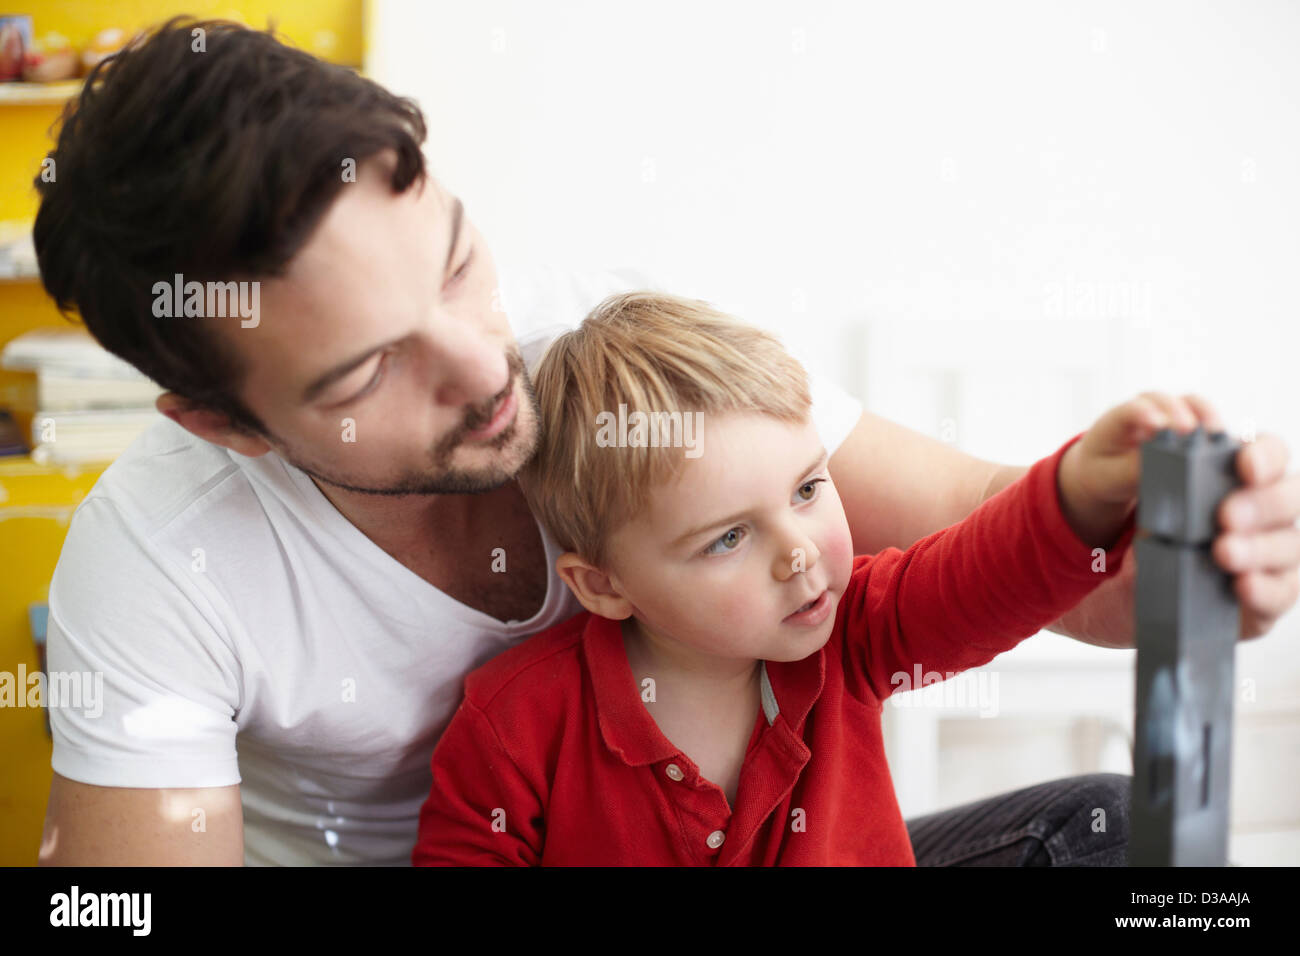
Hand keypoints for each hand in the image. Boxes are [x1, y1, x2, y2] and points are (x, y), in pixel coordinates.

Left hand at [1049, 393, 1299, 644]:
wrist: (1128, 557)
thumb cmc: (1141, 504)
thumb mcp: (1124, 474)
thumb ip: (1142, 455)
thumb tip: (1153, 429)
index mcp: (1240, 468)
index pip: (1270, 453)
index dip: (1264, 457)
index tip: (1244, 466)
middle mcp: (1267, 505)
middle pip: (1288, 498)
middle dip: (1260, 506)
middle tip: (1225, 516)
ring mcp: (1274, 546)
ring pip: (1290, 544)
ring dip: (1259, 549)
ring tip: (1223, 553)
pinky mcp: (1267, 587)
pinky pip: (1282, 590)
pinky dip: (1264, 589)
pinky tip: (1241, 586)